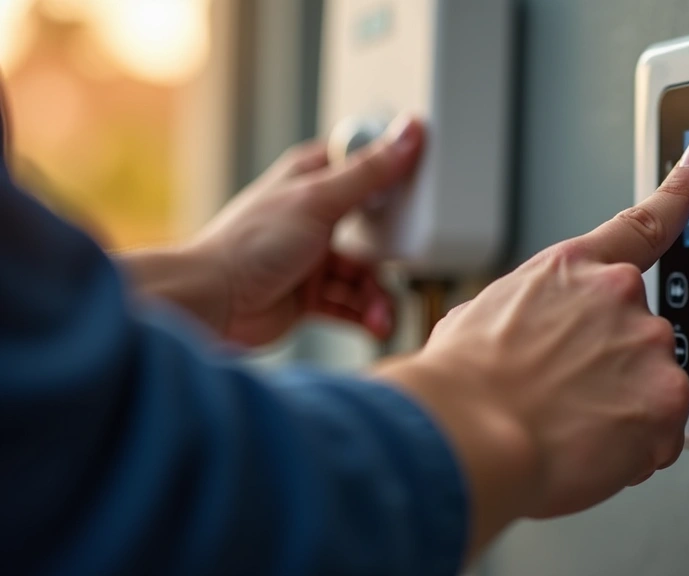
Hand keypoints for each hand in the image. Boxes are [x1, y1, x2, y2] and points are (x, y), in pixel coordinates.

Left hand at [188, 117, 424, 345]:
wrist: (211, 304)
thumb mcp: (319, 200)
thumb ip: (370, 172)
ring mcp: (313, 258)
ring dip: (377, 296)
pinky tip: (372, 324)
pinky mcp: (311, 297)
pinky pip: (352, 305)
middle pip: (373, 230)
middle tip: (403, 267)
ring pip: (365, 274)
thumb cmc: (249, 244)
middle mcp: (314, 217)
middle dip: (390, 256)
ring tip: (380, 314)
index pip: (364, 167)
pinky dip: (365, 315)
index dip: (393, 179)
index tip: (419, 194)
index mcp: (311, 179)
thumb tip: (408, 133)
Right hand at [375, 140, 688, 558]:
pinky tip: (589, 449)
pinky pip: (661, 432)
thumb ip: (525, 315)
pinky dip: (633, 447)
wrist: (467, 436)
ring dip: (621, 410)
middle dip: (611, 369)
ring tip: (569, 427)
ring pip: (651, 385)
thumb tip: (520, 337)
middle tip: (567, 397)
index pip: (642, 222)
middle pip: (637, 334)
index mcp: (572, 269)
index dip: (682, 190)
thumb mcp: (478, 321)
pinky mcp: (666, 399)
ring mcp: (648, 345)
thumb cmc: (461, 385)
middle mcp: (620, 296)